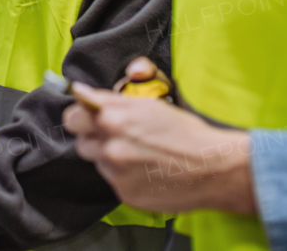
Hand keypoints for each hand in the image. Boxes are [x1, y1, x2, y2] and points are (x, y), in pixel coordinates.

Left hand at [63, 57, 256, 214]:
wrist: (212, 169)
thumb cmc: (184, 131)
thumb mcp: (148, 105)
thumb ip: (109, 100)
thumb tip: (80, 91)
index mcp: (114, 119)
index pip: (73, 116)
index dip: (82, 115)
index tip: (90, 116)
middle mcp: (111, 147)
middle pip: (81, 141)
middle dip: (94, 137)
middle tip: (117, 136)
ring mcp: (117, 173)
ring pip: (97, 161)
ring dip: (109, 157)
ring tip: (137, 154)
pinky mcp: (124, 194)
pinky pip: (112, 181)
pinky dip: (123, 176)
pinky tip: (145, 171)